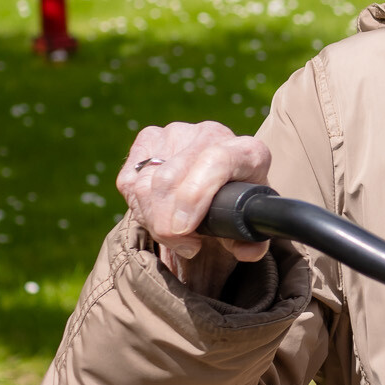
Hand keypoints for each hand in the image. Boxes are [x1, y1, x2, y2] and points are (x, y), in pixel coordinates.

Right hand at [119, 122, 272, 292]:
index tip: (184, 229)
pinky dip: (140, 209)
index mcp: (247, 151)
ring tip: (174, 236)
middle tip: (183, 245)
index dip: (194, 195)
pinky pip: (130, 182)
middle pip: (170, 177)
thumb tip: (247, 252)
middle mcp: (210, 134)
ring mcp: (177, 133)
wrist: (223, 180)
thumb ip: (253, 241)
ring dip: (153, 220)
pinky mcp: (149, 138)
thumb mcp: (250, 223)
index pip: (215, 160)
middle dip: (167, 223)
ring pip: (146, 183)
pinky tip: (158, 218)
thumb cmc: (238, 205)